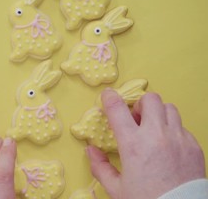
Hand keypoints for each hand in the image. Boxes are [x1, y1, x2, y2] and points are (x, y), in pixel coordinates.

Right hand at [87, 89, 205, 198]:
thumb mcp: (116, 189)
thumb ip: (100, 167)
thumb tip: (91, 151)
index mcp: (133, 145)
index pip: (117, 108)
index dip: (109, 97)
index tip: (108, 96)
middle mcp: (156, 136)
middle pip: (150, 99)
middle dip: (140, 104)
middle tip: (135, 117)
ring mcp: (178, 139)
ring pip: (169, 108)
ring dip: (158, 113)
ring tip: (153, 128)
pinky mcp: (193, 146)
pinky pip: (182, 127)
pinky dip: (172, 129)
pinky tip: (167, 144)